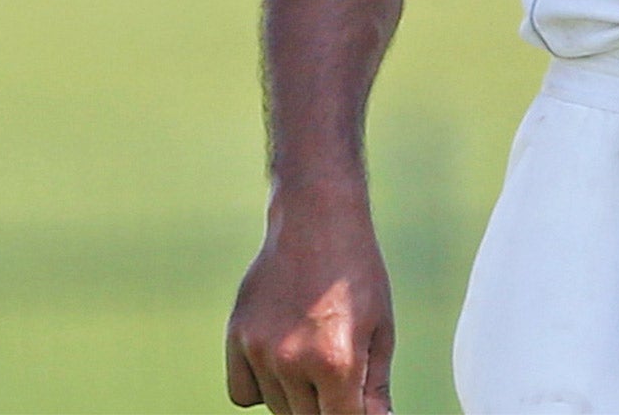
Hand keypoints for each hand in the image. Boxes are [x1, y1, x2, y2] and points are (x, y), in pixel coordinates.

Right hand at [226, 201, 394, 414]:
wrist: (317, 221)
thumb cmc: (358, 274)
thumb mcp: (380, 329)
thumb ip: (376, 388)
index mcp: (337, 362)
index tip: (354, 404)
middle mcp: (293, 361)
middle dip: (328, 407)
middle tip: (339, 375)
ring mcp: (260, 351)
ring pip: (278, 408)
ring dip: (298, 398)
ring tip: (315, 353)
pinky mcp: (237, 338)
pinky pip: (244, 393)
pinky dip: (263, 388)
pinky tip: (283, 359)